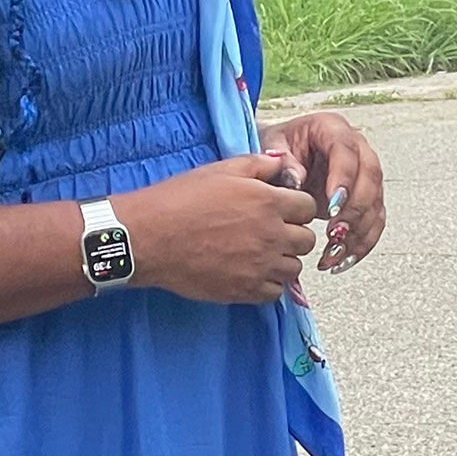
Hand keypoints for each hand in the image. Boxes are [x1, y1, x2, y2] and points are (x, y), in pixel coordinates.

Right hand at [111, 154, 318, 304]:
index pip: (308, 207)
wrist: (148, 237)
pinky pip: (274, 293)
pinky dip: (268, 284)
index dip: (296, 207)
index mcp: (269, 202)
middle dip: (293, 234)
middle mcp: (271, 235)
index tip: (282, 209)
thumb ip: (259, 164)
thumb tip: (281, 162)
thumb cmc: (180, 200)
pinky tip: (251, 272)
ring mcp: (259, 266)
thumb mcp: (221, 170)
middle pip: (306, 240)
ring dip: (283, 260)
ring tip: (261, 254)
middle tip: (272, 232)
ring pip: (294, 268)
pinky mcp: (243, 290)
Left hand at [262, 111, 385, 272]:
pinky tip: (343, 260)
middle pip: (370, 177)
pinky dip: (362, 243)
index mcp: (333, 129)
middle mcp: (357, 149)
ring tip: (334, 254)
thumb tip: (297, 180)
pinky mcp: (367, 198)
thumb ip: (282, 161)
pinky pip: (374, 221)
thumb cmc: (279, 148)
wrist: (285, 155)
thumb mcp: (273, 146)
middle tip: (336, 233)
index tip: (332, 205)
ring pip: (376, 203)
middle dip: (356, 209)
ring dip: (359, 232)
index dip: (343, 178)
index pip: (347, 150)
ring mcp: (365, 174)